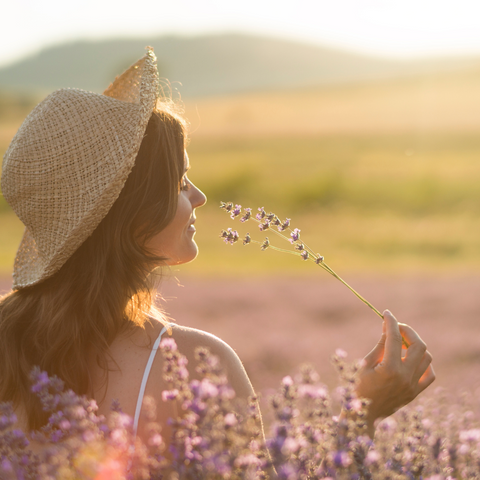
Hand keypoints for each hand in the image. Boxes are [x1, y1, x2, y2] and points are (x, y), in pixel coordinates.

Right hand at [355, 310, 434, 436]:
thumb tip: (388, 329)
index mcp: (389, 369)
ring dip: (415, 345)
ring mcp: (413, 386)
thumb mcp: (365, 364)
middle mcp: (404, 377)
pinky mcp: (416, 392)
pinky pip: (429, 374)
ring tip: (401, 342)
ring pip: (426, 357)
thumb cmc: (359, 387)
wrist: (365, 415)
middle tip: (396, 326)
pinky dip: (423, 363)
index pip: (394, 338)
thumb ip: (380, 346)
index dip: (391, 322)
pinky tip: (411, 358)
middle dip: (407, 331)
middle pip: (418, 345)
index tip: (386, 313)